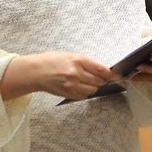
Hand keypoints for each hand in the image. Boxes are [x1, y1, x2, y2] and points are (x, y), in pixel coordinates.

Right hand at [0, 52, 118, 100]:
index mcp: (78, 60)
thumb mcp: (70, 56)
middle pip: (99, 81)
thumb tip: (101, 70)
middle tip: (101, 78)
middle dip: (102, 80)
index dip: (111, 74)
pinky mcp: (68, 93)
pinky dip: (85, 92)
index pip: (101, 69)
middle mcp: (76, 73)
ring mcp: (72, 85)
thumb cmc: (51, 61)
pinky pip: (84, 95)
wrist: (36, 72)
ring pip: (92, 89)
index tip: (116, 76)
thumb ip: (86, 63)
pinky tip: (79, 86)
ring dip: (93, 86)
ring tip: (86, 81)